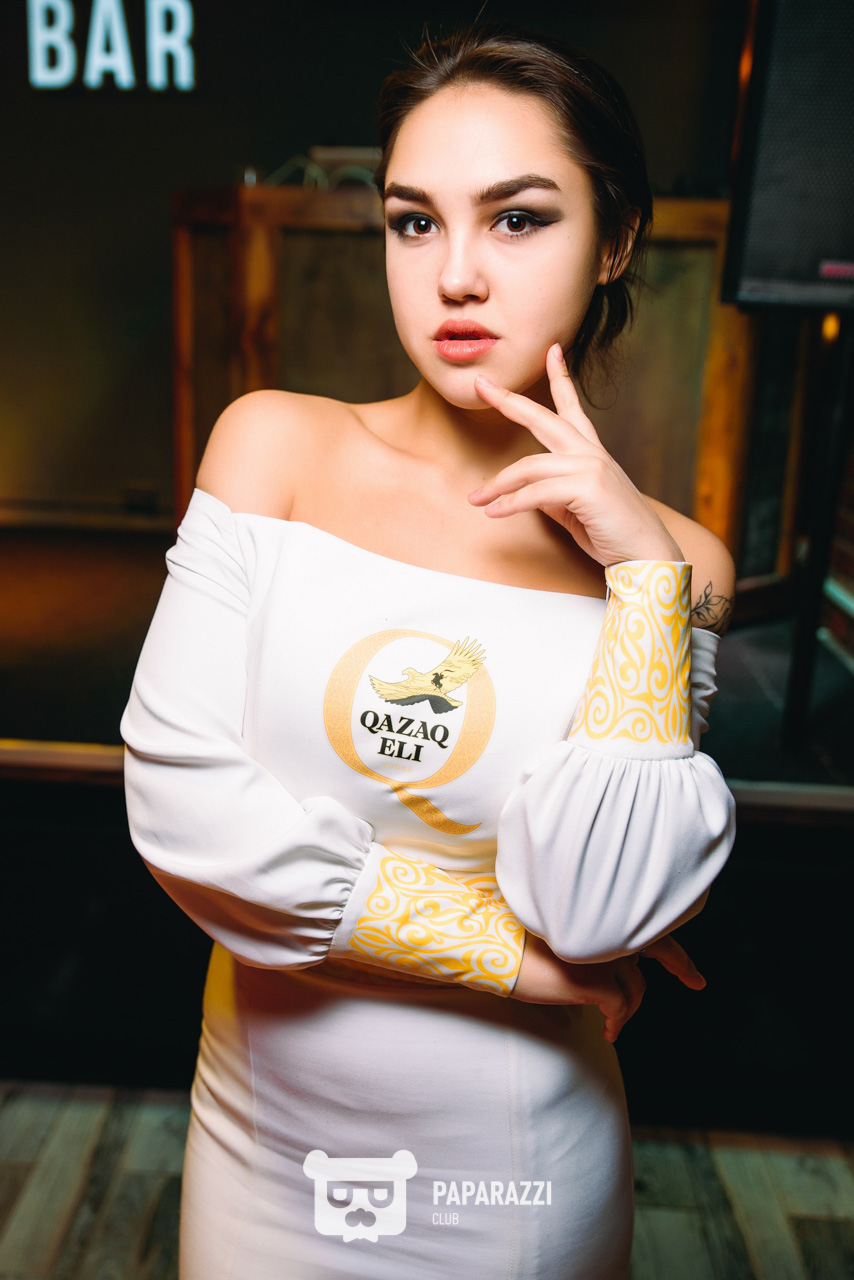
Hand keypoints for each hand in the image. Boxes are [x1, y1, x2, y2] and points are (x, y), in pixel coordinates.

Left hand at [468, 344, 682, 566]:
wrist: (645, 555)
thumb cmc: (612, 534)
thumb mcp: (575, 509)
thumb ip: (551, 495)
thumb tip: (525, 494)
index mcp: (592, 453)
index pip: (572, 408)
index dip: (560, 377)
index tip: (552, 350)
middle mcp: (591, 453)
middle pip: (543, 419)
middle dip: (510, 401)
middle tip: (482, 386)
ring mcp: (591, 466)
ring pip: (529, 467)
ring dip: (497, 485)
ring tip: (475, 499)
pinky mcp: (587, 487)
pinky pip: (535, 493)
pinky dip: (511, 504)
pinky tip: (494, 512)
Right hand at [511, 932, 704, 1041]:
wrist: (495, 952)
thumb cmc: (518, 943)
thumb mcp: (562, 933)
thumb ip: (593, 939)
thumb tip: (619, 960)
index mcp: (603, 913)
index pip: (650, 926)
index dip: (672, 946)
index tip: (690, 966)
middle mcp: (609, 929)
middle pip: (660, 948)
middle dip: (683, 966)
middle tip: (697, 982)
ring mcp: (604, 953)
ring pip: (636, 988)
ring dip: (628, 1008)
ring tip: (613, 1023)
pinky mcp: (594, 980)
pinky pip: (620, 1008)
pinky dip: (617, 1023)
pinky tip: (607, 1032)